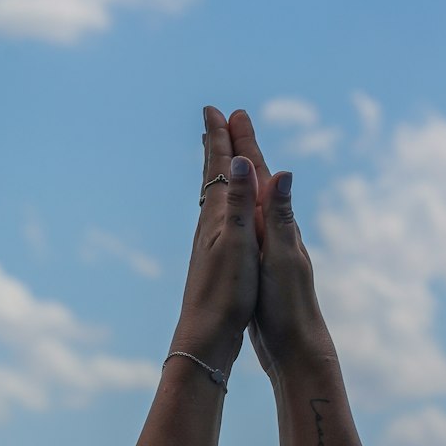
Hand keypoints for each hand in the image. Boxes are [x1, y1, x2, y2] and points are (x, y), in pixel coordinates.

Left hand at [171, 107, 260, 375]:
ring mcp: (211, 241)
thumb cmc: (224, 293)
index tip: (215, 109)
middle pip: (212, 175)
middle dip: (216, 145)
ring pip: (214, 194)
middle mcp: (210, 224)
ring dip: (218, 169)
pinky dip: (223, 199)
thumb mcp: (238, 244)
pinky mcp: (215, 258)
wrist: (205, 336)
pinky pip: (220, 215)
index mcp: (217, 216)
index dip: (219, 138)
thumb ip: (239, 202)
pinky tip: (223, 211)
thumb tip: (239, 159)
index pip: (218, 167)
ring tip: (218, 156)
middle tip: (214, 118)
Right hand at [224, 109, 331, 382]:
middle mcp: (274, 228)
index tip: (230, 111)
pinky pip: (244, 221)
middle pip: (253, 179)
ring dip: (236, 174)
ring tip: (227, 157)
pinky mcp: (259, 263)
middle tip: (226, 118)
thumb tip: (281, 171)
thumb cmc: (289, 305)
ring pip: (247, 199)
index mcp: (277, 223)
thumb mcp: (282, 257)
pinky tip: (234, 211)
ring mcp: (267, 245)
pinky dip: (236, 205)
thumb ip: (280, 215)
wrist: (297, 348)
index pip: (257, 172)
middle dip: (239, 148)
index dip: (243, 142)